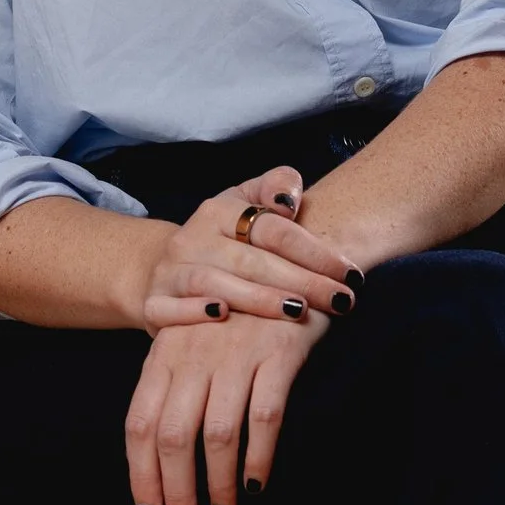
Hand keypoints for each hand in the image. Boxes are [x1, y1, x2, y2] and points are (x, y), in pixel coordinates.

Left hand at [126, 293, 330, 504]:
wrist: (294, 256)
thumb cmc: (239, 309)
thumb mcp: (193, 337)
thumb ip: (173, 384)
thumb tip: (163, 452)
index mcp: (164, 354)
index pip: (140, 424)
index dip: (140, 473)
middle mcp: (193, 356)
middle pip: (173, 437)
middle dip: (176, 491)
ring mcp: (234, 354)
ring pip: (216, 434)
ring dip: (218, 483)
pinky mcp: (277, 353)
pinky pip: (264, 417)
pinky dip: (259, 457)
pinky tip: (257, 484)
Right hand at [130, 166, 361, 332]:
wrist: (164, 270)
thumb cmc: (222, 241)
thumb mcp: (245, 204)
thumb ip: (274, 188)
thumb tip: (291, 197)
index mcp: (219, 210)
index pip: (272, 228)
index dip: (314, 250)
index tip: (350, 273)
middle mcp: (193, 238)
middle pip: (251, 260)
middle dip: (301, 281)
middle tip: (341, 300)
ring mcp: (171, 271)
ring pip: (214, 283)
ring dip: (257, 299)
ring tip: (297, 311)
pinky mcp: (154, 303)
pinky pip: (169, 309)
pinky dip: (193, 311)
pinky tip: (222, 315)